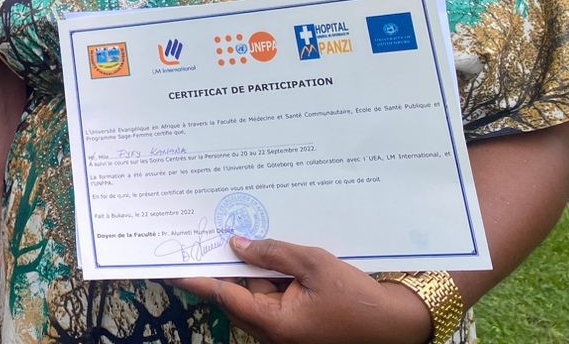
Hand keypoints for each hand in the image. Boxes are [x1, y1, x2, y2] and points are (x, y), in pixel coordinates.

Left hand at [170, 236, 432, 343]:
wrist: (399, 324)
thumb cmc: (359, 297)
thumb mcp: (314, 264)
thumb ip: (273, 253)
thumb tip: (237, 245)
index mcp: (274, 324)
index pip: (223, 295)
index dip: (197, 276)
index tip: (169, 265)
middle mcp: (274, 335)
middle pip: (236, 296)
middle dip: (225, 267)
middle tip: (206, 235)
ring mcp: (286, 334)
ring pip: (255, 297)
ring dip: (251, 271)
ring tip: (242, 235)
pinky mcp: (298, 327)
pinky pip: (273, 301)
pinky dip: (270, 279)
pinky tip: (271, 253)